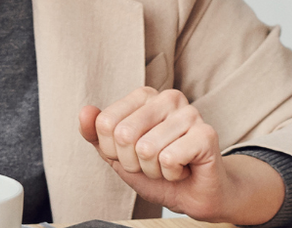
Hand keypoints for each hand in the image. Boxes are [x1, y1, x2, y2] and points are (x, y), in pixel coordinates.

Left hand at [77, 88, 279, 224]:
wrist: (194, 194)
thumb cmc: (158, 171)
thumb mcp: (118, 155)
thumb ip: (97, 134)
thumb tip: (85, 111)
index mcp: (145, 96)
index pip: (105, 123)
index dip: (114, 151)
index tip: (134, 155)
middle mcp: (168, 98)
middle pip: (123, 135)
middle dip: (133, 162)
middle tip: (153, 164)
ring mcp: (190, 113)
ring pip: (146, 149)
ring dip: (154, 170)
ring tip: (169, 167)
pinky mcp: (206, 134)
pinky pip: (168, 159)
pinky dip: (171, 174)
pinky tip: (183, 169)